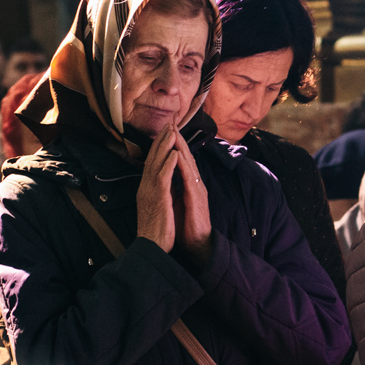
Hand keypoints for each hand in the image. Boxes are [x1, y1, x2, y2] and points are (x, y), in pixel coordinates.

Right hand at [135, 127, 178, 249]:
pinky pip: (163, 179)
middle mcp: (146, 187)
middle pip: (153, 158)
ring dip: (164, 147)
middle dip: (161, 140)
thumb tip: (163, 182)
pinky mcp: (157, 199)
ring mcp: (150, 192)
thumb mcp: (157, 206)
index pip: (152, 162)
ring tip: (172, 132)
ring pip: (156, 164)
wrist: (151, 247)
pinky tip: (174, 154)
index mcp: (147, 188)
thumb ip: (159, 192)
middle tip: (169, 124)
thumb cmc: (156, 230)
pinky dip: (168, 165)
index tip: (167, 133)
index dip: (159, 147)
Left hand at [171, 131, 212, 268]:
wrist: (198, 243)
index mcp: (189, 183)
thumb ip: (175, 186)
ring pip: (188, 163)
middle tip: (170, 121)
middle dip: (177, 138)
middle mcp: (195, 182)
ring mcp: (197, 189)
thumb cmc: (187, 224)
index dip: (174, 143)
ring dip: (181, 146)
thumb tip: (167, 175)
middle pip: (186, 156)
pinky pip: (189, 178)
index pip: (181, 159)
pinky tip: (178, 155)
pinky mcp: (197, 198)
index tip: (166, 129)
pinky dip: (183, 165)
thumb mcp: (179, 200)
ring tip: (173, 131)